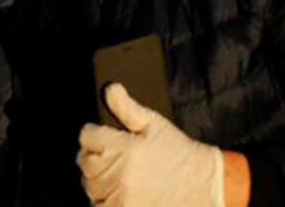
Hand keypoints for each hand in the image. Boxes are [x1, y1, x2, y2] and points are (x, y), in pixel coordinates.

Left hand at [77, 83, 224, 206]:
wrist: (200, 183)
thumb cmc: (176, 151)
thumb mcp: (153, 123)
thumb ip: (125, 107)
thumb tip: (108, 89)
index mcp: (125, 148)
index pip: (87, 136)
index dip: (94, 134)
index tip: (105, 137)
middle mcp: (120, 174)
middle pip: (84, 160)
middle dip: (95, 154)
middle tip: (114, 155)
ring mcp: (121, 196)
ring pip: (88, 183)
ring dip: (97, 177)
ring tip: (118, 173)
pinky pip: (97, 205)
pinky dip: (102, 198)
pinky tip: (117, 190)